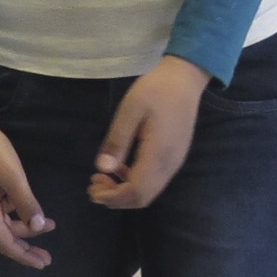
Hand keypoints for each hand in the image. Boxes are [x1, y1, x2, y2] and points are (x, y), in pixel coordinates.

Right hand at [0, 111, 54, 268]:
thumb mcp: (13, 177)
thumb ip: (26, 203)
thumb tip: (37, 227)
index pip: (5, 243)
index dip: (24, 255)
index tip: (43, 263)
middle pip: (5, 235)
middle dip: (27, 242)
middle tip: (48, 253)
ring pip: (4, 221)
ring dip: (24, 224)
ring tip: (48, 221)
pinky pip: (1, 208)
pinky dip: (16, 211)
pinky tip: (28, 203)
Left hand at [89, 55, 209, 207]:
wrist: (185, 78)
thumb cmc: (156, 89)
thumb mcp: (130, 110)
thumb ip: (117, 140)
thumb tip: (102, 168)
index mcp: (158, 154)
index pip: (136, 191)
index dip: (113, 197)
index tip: (92, 189)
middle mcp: (169, 164)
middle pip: (143, 197)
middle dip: (116, 198)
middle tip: (93, 184)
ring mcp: (174, 162)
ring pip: (149, 191)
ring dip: (124, 191)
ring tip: (102, 177)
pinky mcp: (174, 157)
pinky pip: (154, 180)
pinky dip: (134, 182)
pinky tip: (120, 166)